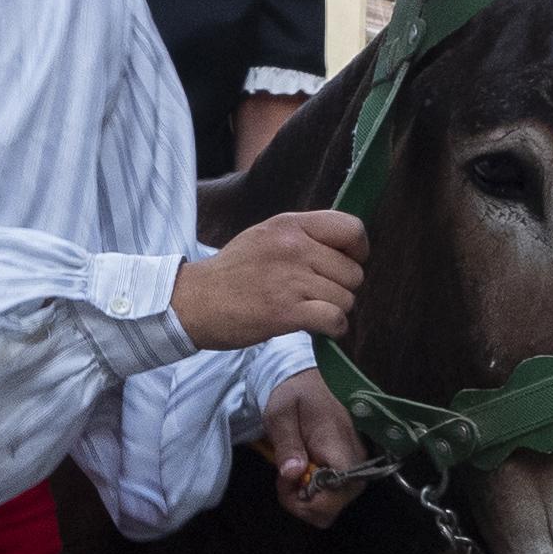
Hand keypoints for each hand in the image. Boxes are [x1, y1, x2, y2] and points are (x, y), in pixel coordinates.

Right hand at [172, 209, 365, 348]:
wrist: (195, 302)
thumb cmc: (232, 273)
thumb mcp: (266, 236)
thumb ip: (303, 236)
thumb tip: (345, 248)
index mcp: (290, 225)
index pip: (352, 228)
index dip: (358, 251)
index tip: (345, 264)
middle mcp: (294, 247)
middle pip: (353, 271)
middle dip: (342, 288)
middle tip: (318, 294)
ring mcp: (291, 280)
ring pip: (346, 298)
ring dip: (334, 310)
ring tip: (309, 310)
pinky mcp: (286, 312)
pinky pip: (335, 319)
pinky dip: (333, 328)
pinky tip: (317, 327)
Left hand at [256, 373, 363, 525]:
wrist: (307, 377)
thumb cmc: (293, 392)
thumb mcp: (280, 413)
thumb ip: (288, 444)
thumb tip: (293, 474)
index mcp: (340, 446)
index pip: (336, 495)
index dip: (306, 501)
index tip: (284, 479)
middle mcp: (357, 460)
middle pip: (333, 507)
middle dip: (303, 502)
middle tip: (284, 476)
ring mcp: (357, 464)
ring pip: (334, 505)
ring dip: (308, 498)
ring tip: (292, 471)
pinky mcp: (352, 465)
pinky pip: (335, 493)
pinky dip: (316, 490)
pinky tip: (303, 469)